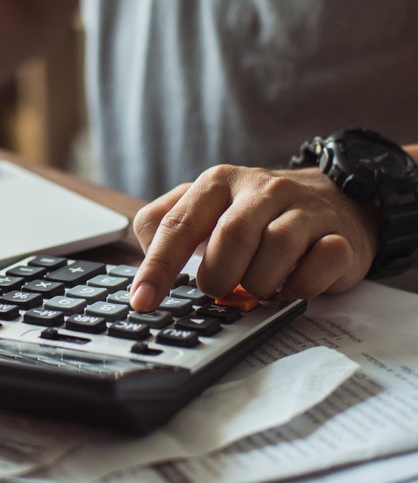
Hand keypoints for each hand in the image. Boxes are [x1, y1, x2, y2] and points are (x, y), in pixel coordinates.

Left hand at [129, 164, 379, 310]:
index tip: (143, 300)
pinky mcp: (340, 235)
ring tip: (257, 285)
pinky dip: (301, 286)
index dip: (158, 266)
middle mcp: (261, 188)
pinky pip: (320, 264)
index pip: (178, 224)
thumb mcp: (205, 209)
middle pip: (231, 237)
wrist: (334, 200)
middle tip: (220, 289)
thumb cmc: (254, 215)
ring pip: (276, 250)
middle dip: (219, 276)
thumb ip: (165, 226)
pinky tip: (293, 285)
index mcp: (218, 182)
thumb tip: (142, 264)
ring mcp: (304, 209)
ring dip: (260, 283)